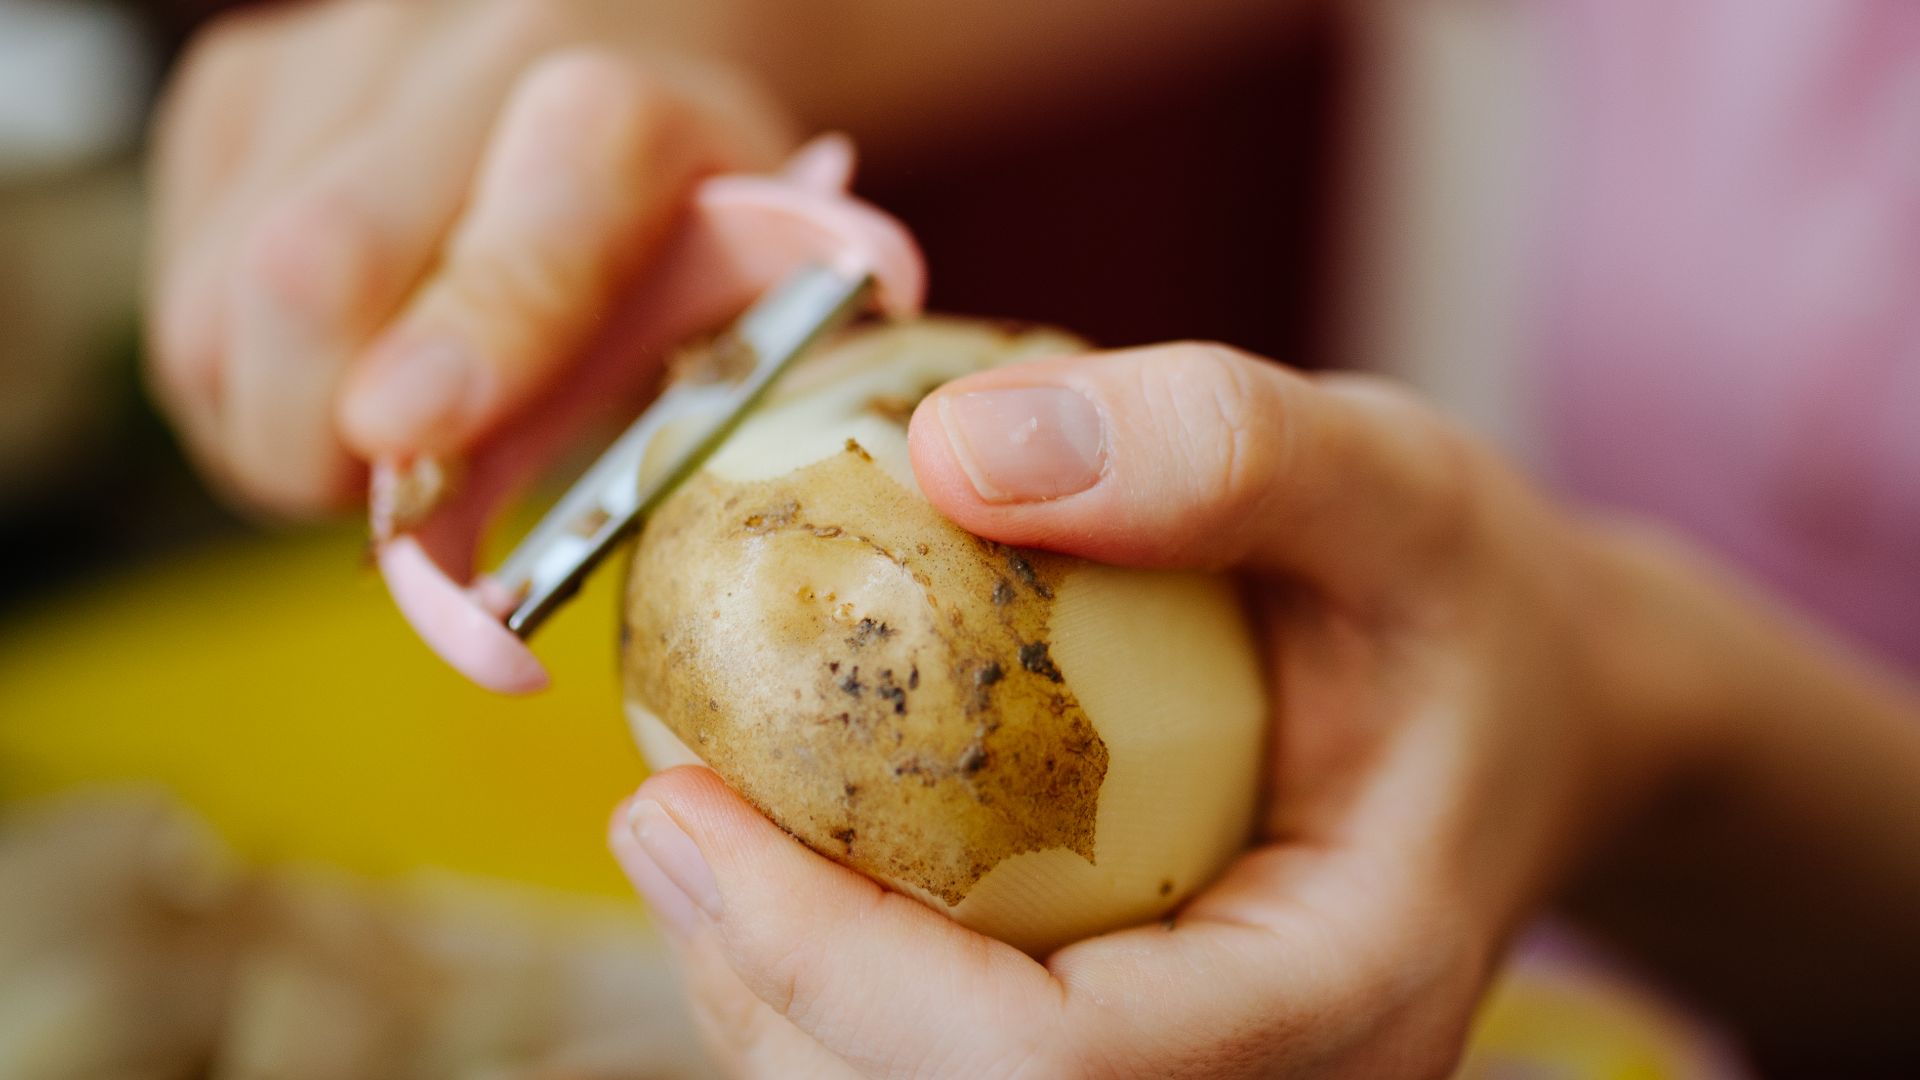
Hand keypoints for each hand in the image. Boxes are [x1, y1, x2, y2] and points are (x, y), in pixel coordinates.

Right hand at [147, 0, 790, 515]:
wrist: (626, 76)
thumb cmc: (688, 238)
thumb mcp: (731, 330)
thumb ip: (668, 422)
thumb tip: (511, 600)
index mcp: (631, 108)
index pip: (555, 208)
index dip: (484, 325)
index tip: (414, 432)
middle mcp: (459, 57)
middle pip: (314, 266)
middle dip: (334, 448)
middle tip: (404, 513)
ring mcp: (326, 66)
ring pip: (214, 319)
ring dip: (284, 437)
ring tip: (392, 438)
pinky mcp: (233, 100)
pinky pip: (183, 313)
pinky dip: (248, 394)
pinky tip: (341, 374)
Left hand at [607, 344, 1718, 1077]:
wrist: (1532, 700)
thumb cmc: (1467, 598)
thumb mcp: (1390, 482)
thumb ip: (1216, 447)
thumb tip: (955, 448)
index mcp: (1342, 994)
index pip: (1049, 1069)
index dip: (829, 960)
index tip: (681, 804)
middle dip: (765, 990)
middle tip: (661, 810)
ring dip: (770, 999)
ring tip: (698, 831)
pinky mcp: (1147, 1063)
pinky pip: (938, 1076)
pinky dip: (821, 992)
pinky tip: (778, 864)